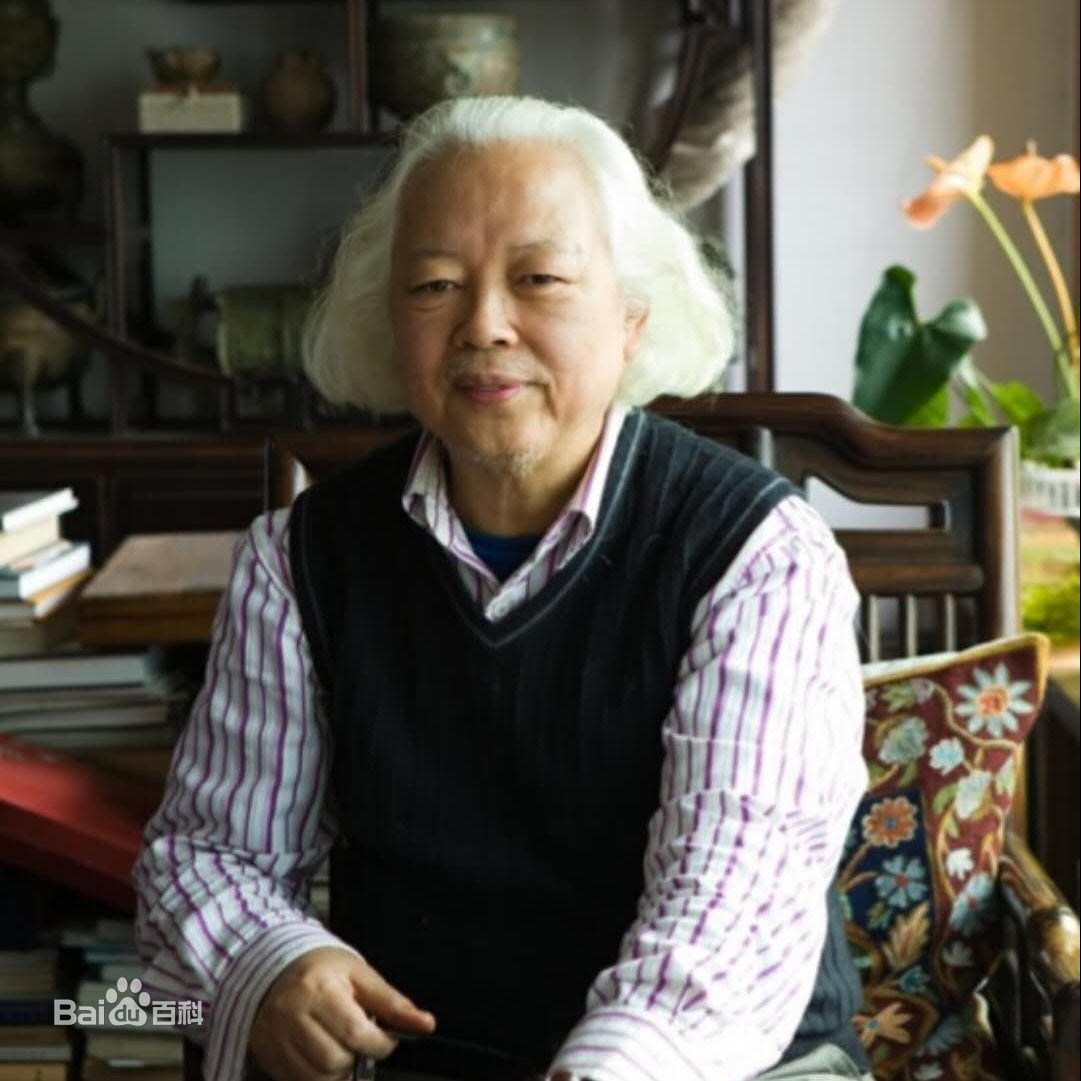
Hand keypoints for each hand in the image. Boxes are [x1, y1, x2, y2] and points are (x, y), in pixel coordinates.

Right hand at [249, 946, 435, 1080]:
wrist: (275, 968)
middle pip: (335, 1060)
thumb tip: (424, 1024)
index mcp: (321, 989)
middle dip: (357, 1058)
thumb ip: (392, 1003)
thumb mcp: (360, 975)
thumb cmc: (323, 969)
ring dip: (338, 1072)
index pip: (356, 1032)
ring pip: (316, 1077)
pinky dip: (317, 1077)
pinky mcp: (268, 1055)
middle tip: (361, 1043)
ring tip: (342, 1050)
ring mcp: (277, 1037)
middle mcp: (295, 1014)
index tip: (387, 1039)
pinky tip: (323, 1060)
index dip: (380, 1044)